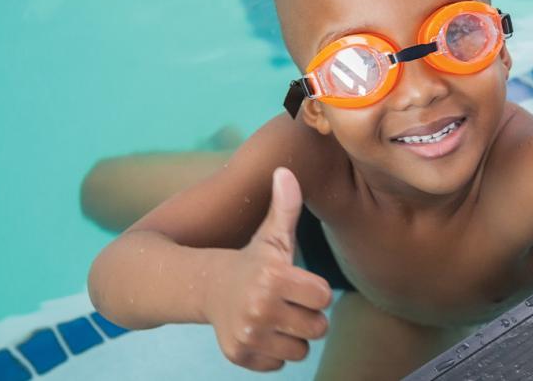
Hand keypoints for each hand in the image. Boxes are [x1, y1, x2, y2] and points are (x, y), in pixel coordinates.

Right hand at [203, 167, 332, 370]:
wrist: (207, 287)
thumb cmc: (252, 259)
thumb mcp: (270, 235)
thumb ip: (286, 206)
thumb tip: (286, 170)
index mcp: (274, 277)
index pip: (325, 296)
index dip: (316, 290)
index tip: (298, 282)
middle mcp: (260, 308)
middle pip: (318, 327)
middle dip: (307, 316)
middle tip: (288, 302)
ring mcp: (248, 334)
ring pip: (301, 351)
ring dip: (293, 337)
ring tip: (276, 316)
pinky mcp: (240, 355)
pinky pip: (279, 365)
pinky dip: (274, 352)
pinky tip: (262, 331)